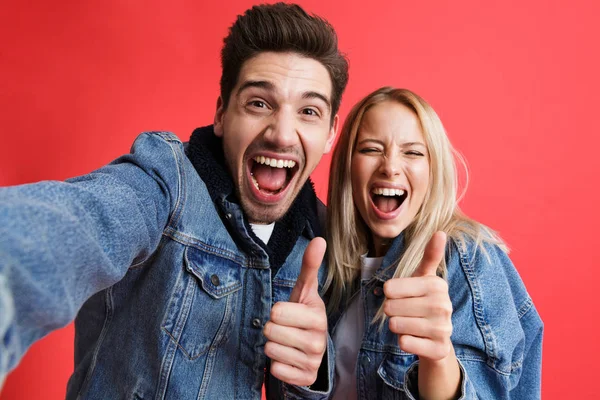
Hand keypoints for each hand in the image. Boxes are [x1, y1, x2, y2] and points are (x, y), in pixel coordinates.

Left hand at [263, 237, 327, 385]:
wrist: (312, 349)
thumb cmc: (303, 315)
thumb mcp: (305, 291)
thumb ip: (310, 266)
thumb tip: (320, 239)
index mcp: (317, 316)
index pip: (277, 311)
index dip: (277, 311)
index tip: (288, 313)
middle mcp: (319, 340)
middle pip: (270, 331)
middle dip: (272, 329)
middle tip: (285, 328)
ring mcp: (313, 361)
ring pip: (270, 350)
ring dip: (273, 346)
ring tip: (286, 342)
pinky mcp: (305, 378)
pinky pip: (275, 370)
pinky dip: (276, 364)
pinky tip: (288, 358)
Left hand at [383, 231, 452, 361]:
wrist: (438, 340)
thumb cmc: (424, 303)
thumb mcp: (425, 278)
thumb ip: (430, 256)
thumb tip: (441, 232)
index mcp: (436, 284)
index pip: (390, 288)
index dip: (389, 294)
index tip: (402, 296)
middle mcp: (443, 305)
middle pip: (390, 307)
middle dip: (392, 312)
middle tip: (406, 313)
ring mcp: (444, 329)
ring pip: (395, 325)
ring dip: (397, 327)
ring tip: (411, 325)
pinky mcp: (439, 349)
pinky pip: (405, 343)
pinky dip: (404, 342)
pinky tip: (415, 339)